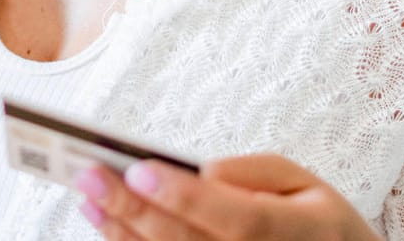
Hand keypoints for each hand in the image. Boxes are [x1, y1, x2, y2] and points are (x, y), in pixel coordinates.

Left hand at [74, 153, 380, 240]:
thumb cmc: (315, 222)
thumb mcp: (305, 184)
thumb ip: (256, 174)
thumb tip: (202, 172)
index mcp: (300, 230)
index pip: (239, 219)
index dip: (187, 197)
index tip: (139, 169)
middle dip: (136, 210)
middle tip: (91, 177)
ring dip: (124, 235)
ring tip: (88, 199)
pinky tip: (109, 227)